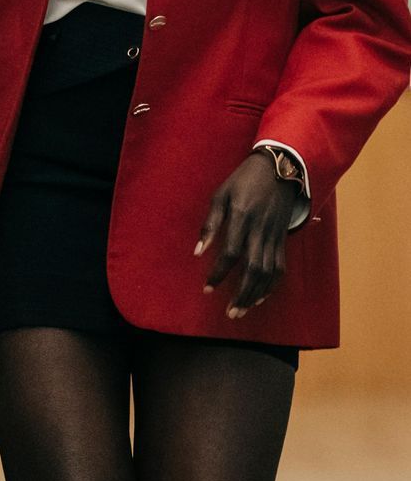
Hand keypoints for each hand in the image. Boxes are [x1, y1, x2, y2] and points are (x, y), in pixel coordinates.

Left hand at [195, 152, 297, 317]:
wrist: (279, 168)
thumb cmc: (244, 180)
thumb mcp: (221, 194)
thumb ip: (210, 223)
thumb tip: (197, 252)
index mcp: (243, 217)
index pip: (231, 253)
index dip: (219, 273)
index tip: (207, 288)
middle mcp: (261, 230)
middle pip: (253, 269)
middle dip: (241, 294)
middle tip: (230, 313)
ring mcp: (275, 235)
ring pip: (269, 273)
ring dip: (256, 295)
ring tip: (242, 311)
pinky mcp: (282, 238)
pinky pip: (280, 267)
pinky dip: (271, 285)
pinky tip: (260, 297)